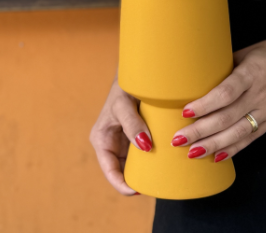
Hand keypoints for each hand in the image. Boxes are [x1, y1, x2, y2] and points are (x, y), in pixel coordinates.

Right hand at [90, 76, 152, 194]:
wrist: (134, 74)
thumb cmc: (123, 88)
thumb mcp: (123, 105)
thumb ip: (132, 124)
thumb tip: (144, 146)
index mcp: (101, 140)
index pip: (109, 170)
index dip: (121, 184)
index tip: (136, 191)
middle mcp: (111, 144)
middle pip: (123, 171)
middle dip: (136, 181)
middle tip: (154, 186)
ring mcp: (124, 142)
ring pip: (134, 165)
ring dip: (145, 171)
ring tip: (161, 178)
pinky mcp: (136, 137)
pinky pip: (144, 155)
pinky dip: (153, 160)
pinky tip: (164, 164)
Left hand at [171, 31, 265, 161]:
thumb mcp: (248, 52)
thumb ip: (226, 66)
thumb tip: (199, 75)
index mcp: (251, 74)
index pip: (226, 93)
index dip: (205, 105)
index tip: (185, 112)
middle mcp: (260, 95)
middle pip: (227, 117)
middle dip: (201, 131)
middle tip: (178, 139)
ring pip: (238, 133)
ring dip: (213, 145)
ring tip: (193, 152)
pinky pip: (251, 138)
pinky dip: (234, 149)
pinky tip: (217, 156)